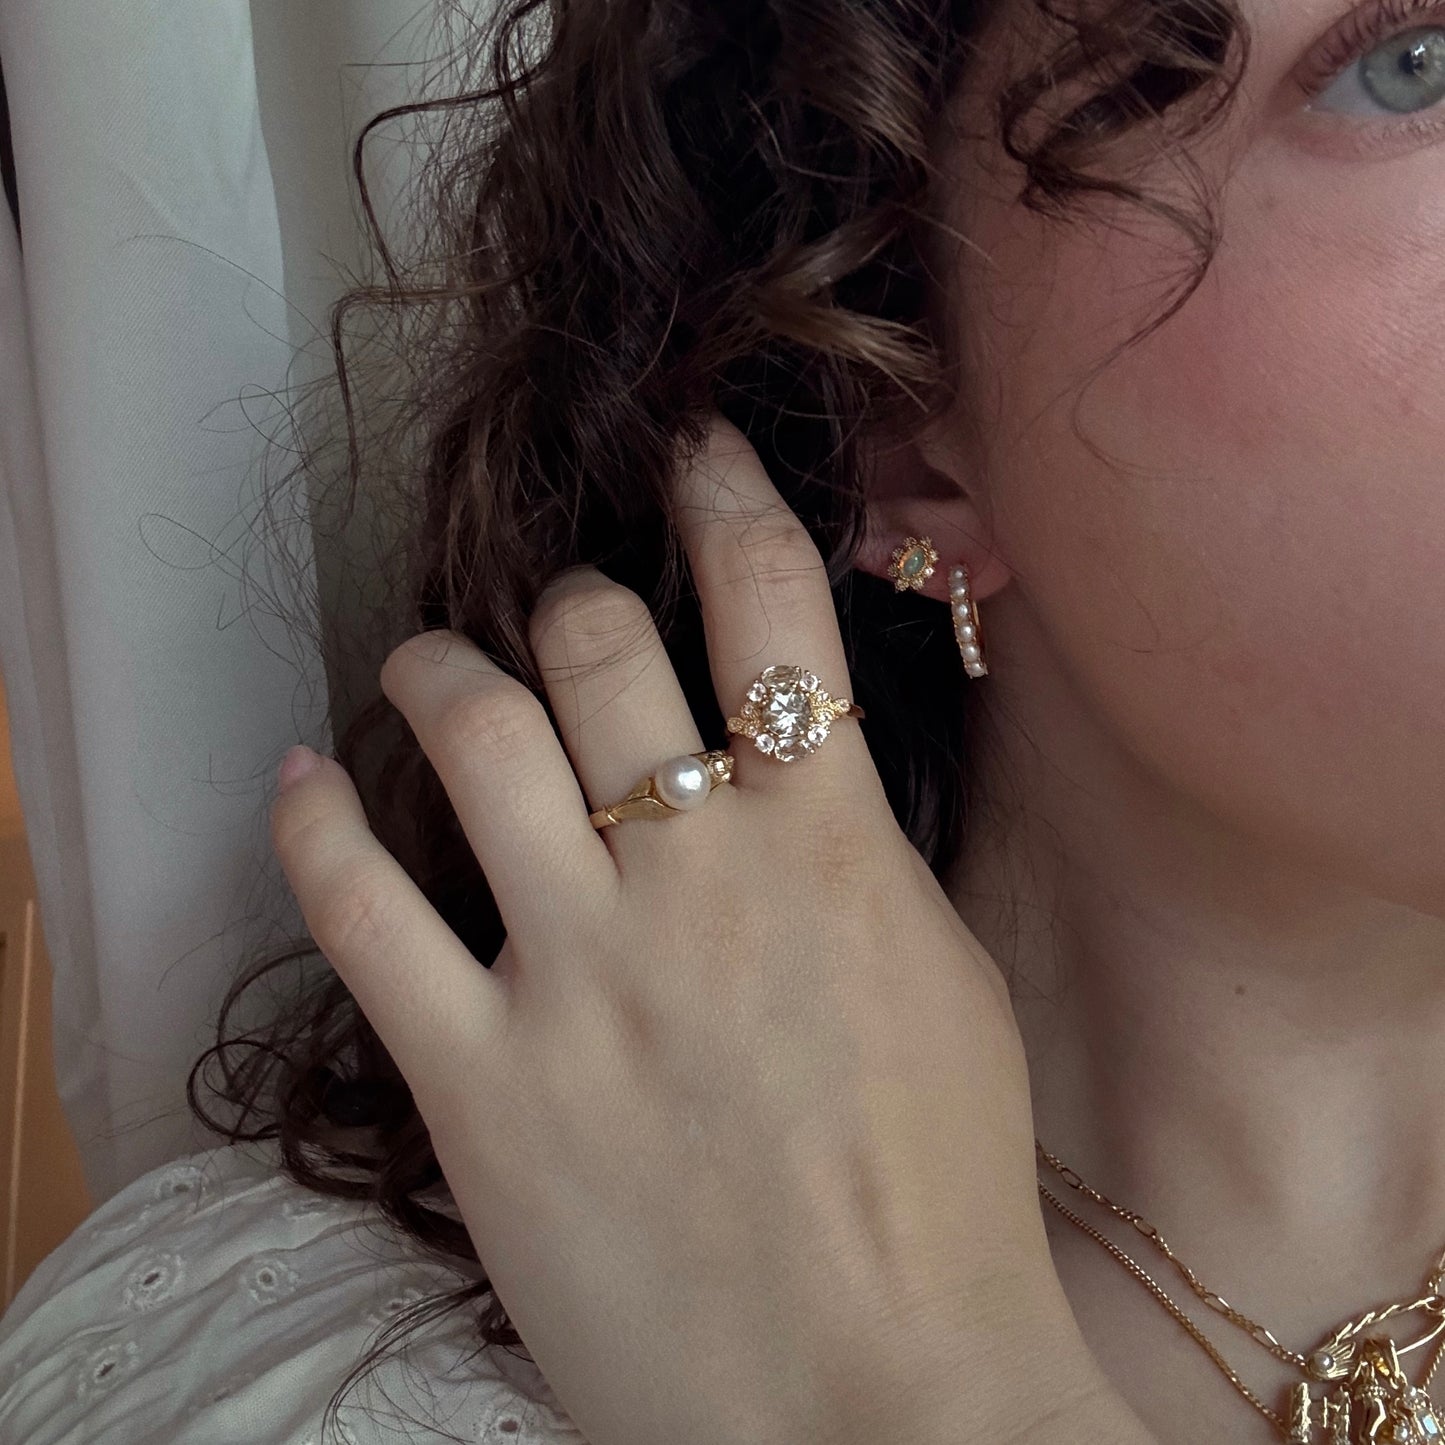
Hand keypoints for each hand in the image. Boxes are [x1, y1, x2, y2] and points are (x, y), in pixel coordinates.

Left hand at [270, 414, 1149, 1444]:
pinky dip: (313, 830)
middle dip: (569, 600)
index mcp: (827, 846)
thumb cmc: (939, 1195)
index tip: (692, 450)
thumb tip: (795, 776)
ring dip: (434, 670)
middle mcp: (695, 879)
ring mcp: (579, 974)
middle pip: (594, 645)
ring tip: (420, 662)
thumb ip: (861, 859)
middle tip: (555, 613)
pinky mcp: (482, 1083)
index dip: (726, 495)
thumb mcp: (941, 983)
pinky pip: (360, 914)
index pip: (769, 603)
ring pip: (472, 735)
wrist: (881, 1397)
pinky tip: (297, 788)